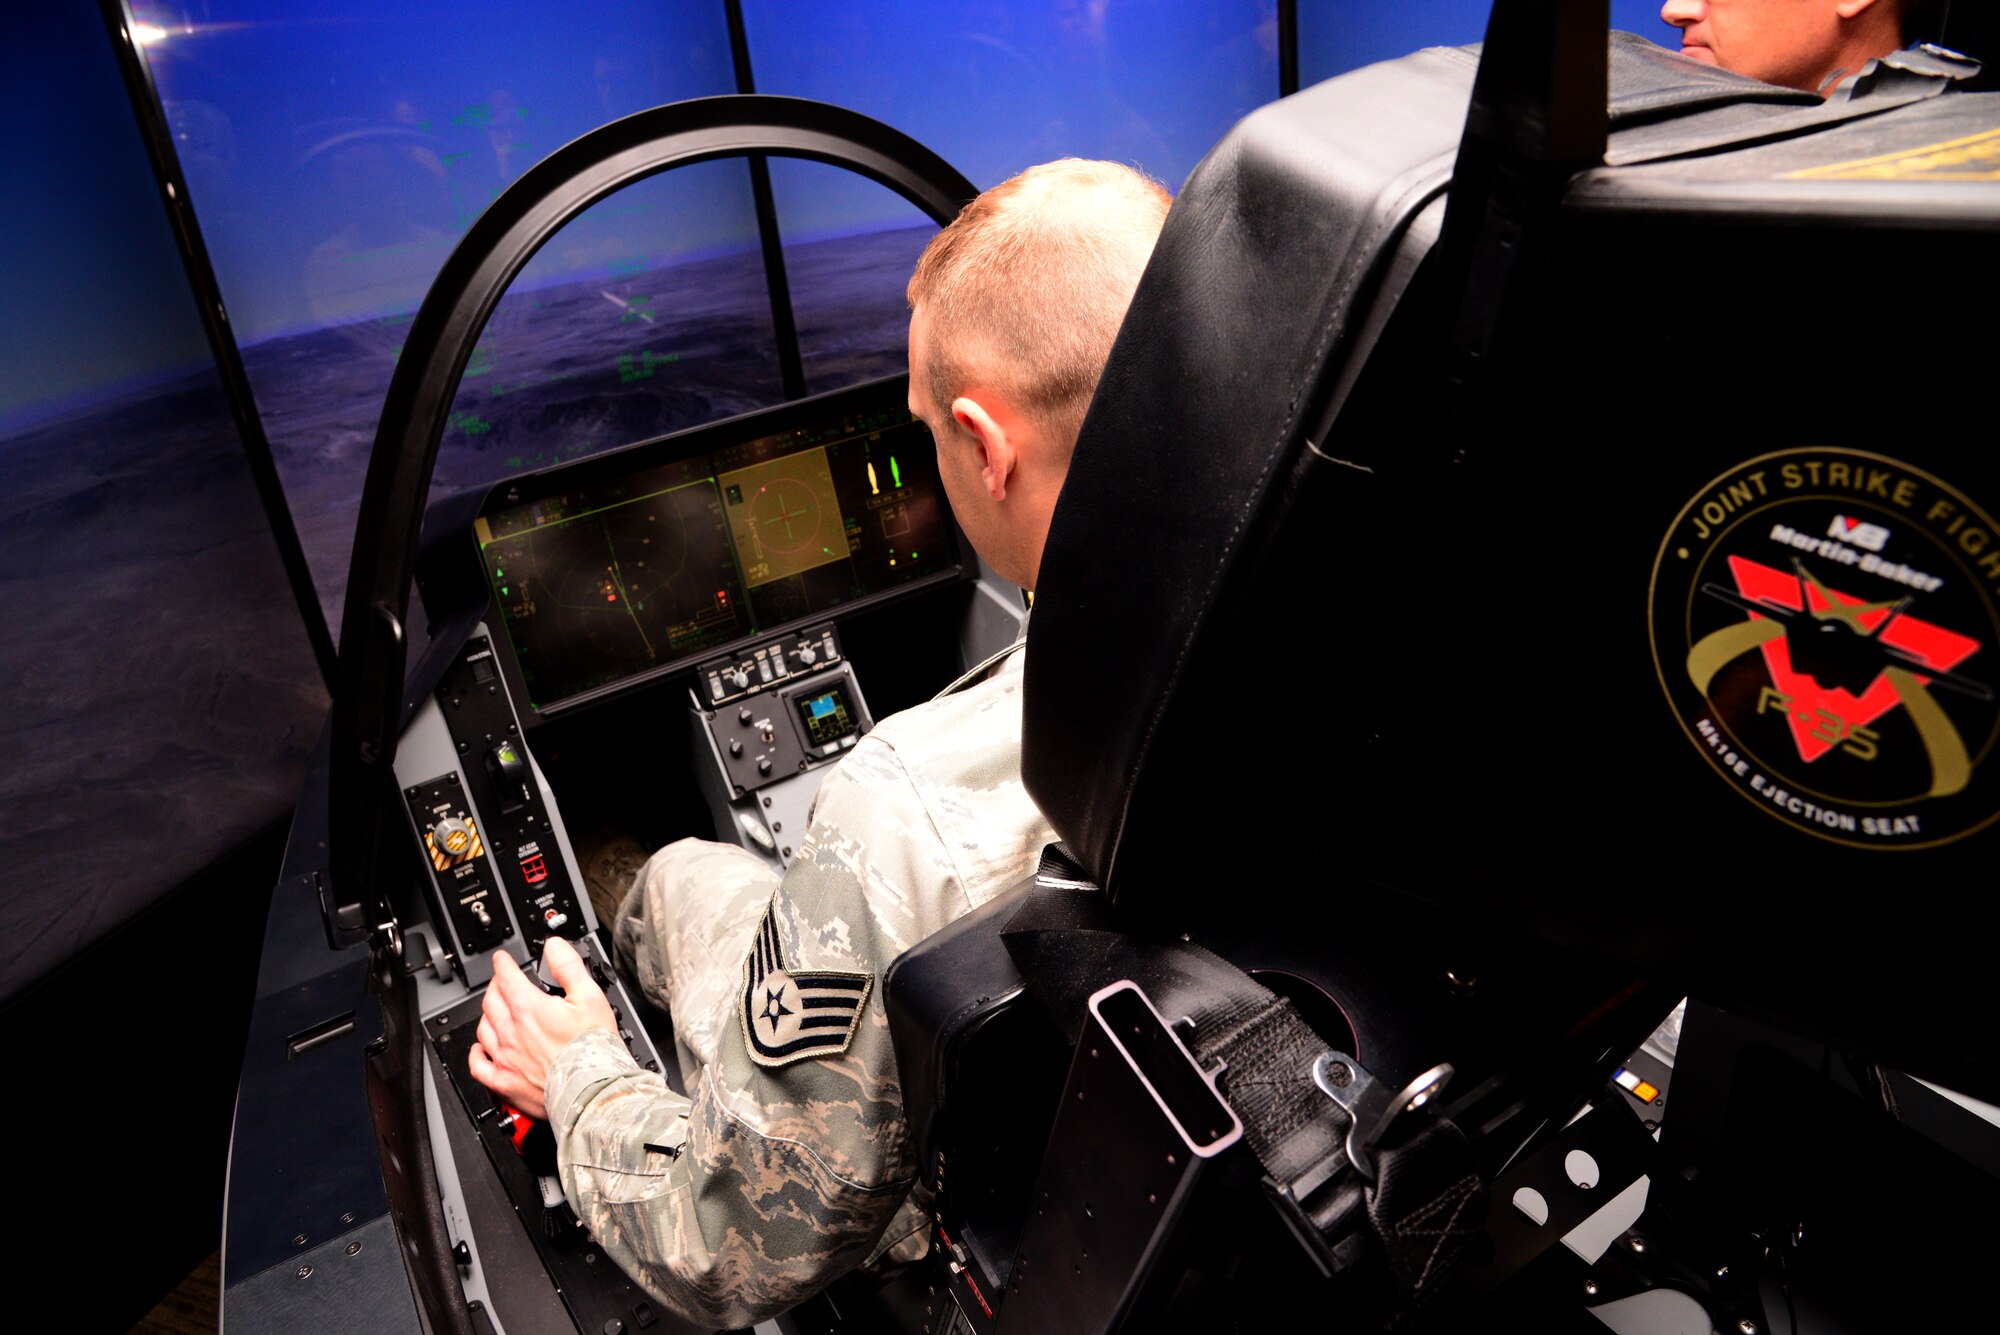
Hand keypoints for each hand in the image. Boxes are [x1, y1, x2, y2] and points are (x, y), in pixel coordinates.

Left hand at [467, 937, 617, 1121]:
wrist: (591, 1090)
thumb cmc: (593, 1047)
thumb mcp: (590, 996)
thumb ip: (568, 967)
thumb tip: (554, 947)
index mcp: (529, 1008)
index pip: (506, 977)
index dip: (503, 963)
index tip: (503, 959)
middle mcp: (511, 1032)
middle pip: (491, 1000)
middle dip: (495, 985)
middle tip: (502, 981)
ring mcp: (505, 1058)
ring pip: (483, 1029)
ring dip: (487, 1015)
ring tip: (495, 1010)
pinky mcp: (505, 1082)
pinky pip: (478, 1066)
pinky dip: (476, 1054)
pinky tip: (480, 1049)